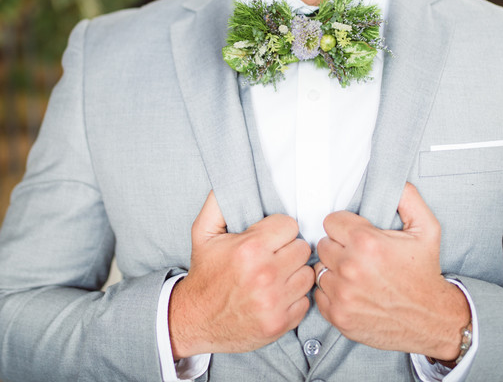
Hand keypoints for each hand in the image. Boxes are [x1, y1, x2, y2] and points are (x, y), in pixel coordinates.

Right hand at [169, 191, 314, 358]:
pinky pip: (305, 300)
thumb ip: (218, 203)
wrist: (194, 320)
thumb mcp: (203, 234)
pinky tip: (276, 295)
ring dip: (294, 274)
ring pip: (307, 274)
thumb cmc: (204, 275)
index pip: (290, 225)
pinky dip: (293, 298)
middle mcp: (264, 275)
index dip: (278, 231)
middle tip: (272, 258)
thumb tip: (229, 181)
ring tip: (275, 276)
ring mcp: (274, 301)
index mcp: (249, 249)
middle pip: (302, 249)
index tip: (268, 240)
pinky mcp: (280, 323)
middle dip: (288, 251)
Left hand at [314, 182, 469, 359]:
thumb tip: (393, 181)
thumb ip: (408, 198)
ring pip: (320, 269)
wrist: (430, 318)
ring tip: (356, 274)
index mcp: (366, 242)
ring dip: (334, 270)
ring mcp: (342, 294)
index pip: (331, 221)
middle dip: (339, 246)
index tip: (357, 235)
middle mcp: (350, 268)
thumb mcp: (427, 229)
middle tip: (359, 255)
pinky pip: (320, 294)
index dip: (345, 226)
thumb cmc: (425, 273)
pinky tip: (352, 291)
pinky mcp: (338, 315)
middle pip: (323, 244)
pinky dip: (332, 292)